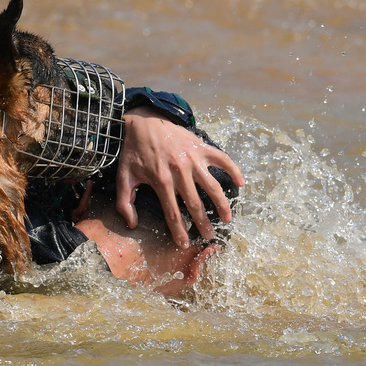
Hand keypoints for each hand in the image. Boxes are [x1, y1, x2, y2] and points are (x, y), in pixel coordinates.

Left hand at [115, 107, 244, 247]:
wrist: (143, 121)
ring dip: (222, 204)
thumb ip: (124, 202)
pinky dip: (233, 169)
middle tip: (209, 236)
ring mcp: (193, 159)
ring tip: (227, 218)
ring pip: (212, 186)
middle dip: (203, 223)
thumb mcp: (123, 176)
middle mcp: (180, 171)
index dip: (180, 232)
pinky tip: (241, 182)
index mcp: (161, 181)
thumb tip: (133, 224)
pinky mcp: (201, 147)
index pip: (173, 213)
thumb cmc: (134, 150)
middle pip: (195, 204)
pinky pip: (222, 159)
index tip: (185, 244)